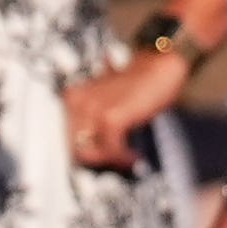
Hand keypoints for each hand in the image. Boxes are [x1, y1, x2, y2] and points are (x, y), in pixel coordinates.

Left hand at [60, 48, 190, 169]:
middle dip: (97, 159)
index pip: (67, 136)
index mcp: (73, 97)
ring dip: (110, 160)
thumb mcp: (108, 100)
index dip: (86, 152)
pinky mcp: (110, 118)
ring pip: (90, 153)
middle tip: (115, 162)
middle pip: (75, 147)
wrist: (158, 65)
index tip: (102, 158)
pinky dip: (123, 157)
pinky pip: (111, 150)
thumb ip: (97, 120)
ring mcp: (92, 110)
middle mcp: (77, 102)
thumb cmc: (138, 82)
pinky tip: (134, 156)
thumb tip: (98, 147)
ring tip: (127, 159)